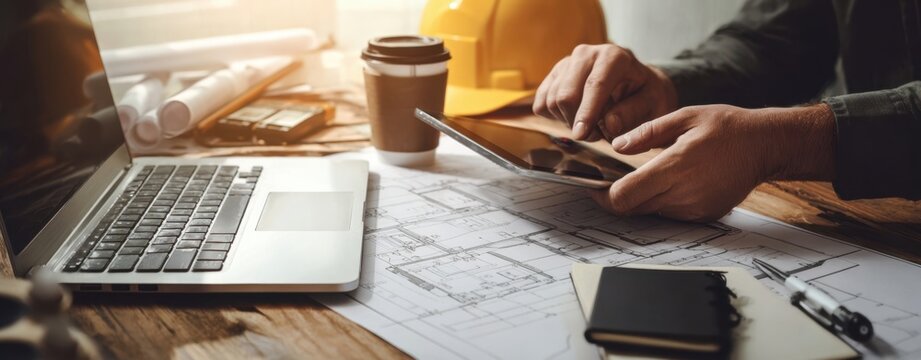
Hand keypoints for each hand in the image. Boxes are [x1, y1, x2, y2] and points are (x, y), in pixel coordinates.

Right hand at [532, 43, 677, 141]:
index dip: (586, 113)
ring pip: (552, 101)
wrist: (634, 83)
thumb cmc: (645, 94)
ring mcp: (566, 63)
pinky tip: (575, 116)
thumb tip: (610, 124)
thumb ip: (633, 113)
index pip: (594, 85)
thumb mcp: (653, 104)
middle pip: (566, 95)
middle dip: (576, 122)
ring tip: (590, 126)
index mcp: (614, 56)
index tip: (581, 135)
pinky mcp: (553, 76)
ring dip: (568, 122)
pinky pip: (541, 104)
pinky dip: (555, 118)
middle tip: (596, 136)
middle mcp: (587, 54)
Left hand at [590, 104, 835, 221]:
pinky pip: (669, 214)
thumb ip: (647, 132)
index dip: (602, 194)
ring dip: (638, 199)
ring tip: (640, 177)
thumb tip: (617, 145)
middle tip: (607, 180)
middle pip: (631, 208)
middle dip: (615, 197)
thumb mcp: (685, 117)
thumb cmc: (727, 127)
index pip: (624, 196)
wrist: (765, 146)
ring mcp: (694, 208)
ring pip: (649, 212)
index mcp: (675, 167)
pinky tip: (666, 182)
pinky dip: (660, 202)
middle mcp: (683, 194)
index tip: (594, 184)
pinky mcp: (703, 215)